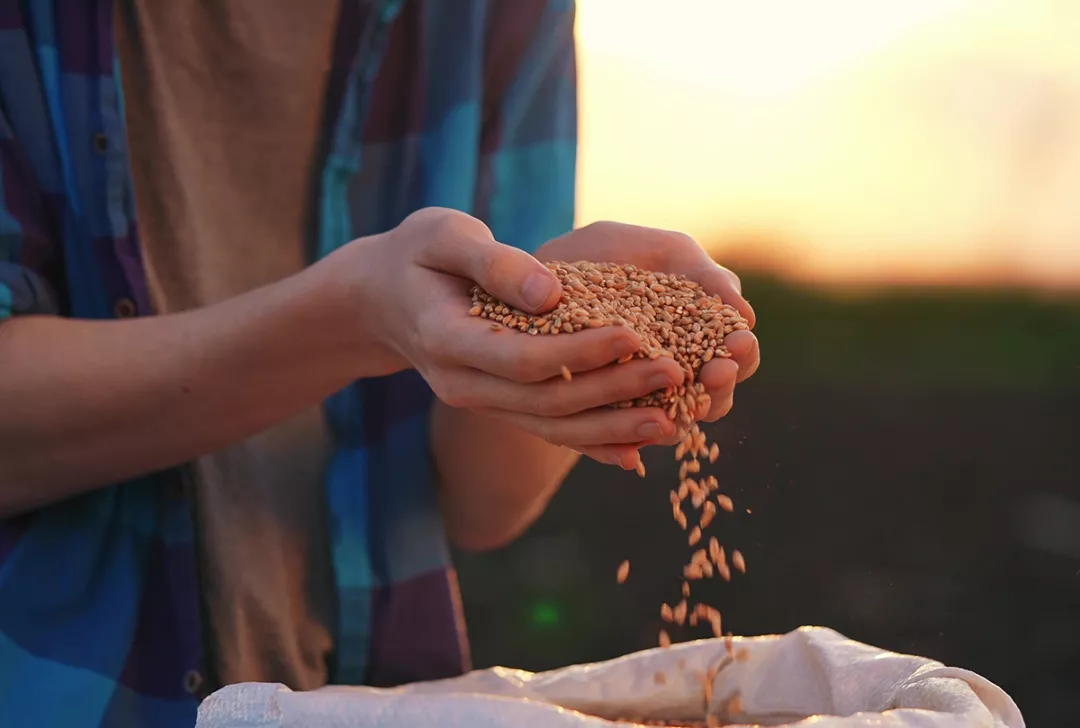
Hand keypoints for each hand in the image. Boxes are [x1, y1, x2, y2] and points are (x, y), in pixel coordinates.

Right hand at [342, 208, 686, 465]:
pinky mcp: (500, 406)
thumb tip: (550, 291)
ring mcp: (481, 402)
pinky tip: (642, 449)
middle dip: (613, 391)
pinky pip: (550, 432)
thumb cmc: (419, 255)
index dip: (579, 352)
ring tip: (675, 421)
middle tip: (674, 372)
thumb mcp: (443, 237)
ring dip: (614, 428)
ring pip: (553, 428)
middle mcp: (462, 384)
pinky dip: (595, 444)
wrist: (384, 299)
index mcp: (446, 340)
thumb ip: (492, 262)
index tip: (634, 334)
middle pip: (546, 402)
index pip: (521, 358)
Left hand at [528, 221, 759, 464]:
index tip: (737, 342)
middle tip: (716, 372)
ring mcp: (636, 401)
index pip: (736, 357)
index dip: (742, 354)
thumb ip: (705, 277)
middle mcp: (674, 377)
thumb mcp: (662, 253)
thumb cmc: (609, 255)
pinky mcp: (595, 419)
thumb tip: (746, 314)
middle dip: (719, 388)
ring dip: (680, 421)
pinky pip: (612, 444)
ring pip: (670, 427)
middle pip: (712, 399)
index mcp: (700, 338)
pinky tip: (631, 455)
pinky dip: (622, 449)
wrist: (531, 275)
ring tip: (678, 410)